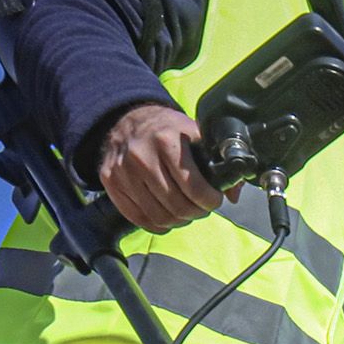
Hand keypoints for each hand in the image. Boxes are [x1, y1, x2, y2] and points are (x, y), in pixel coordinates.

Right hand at [98, 103, 222, 232]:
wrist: (126, 119)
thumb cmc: (165, 130)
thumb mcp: (193, 134)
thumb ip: (216, 160)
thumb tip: (233, 192)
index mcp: (165, 140)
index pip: (194, 188)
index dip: (210, 201)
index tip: (214, 200)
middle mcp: (141, 156)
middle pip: (178, 206)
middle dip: (196, 212)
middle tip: (200, 207)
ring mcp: (123, 171)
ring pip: (160, 216)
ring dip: (178, 220)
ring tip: (185, 211)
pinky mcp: (111, 182)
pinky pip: (140, 218)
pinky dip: (158, 224)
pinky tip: (166, 215)